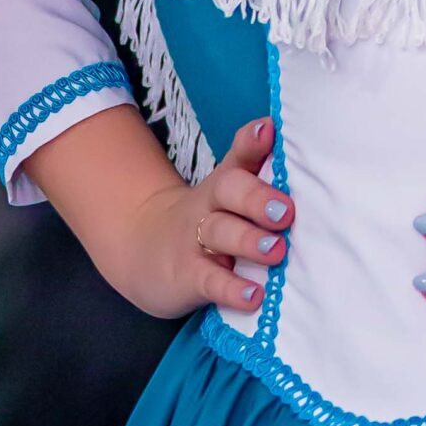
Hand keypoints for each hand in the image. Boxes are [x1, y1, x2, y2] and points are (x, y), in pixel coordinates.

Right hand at [87, 115, 294, 320]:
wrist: (140, 250)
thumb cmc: (204, 221)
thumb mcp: (224, 194)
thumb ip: (253, 167)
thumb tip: (280, 129)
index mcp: (224, 186)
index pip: (238, 158)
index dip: (252, 143)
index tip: (268, 130)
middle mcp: (210, 207)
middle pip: (229, 191)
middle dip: (257, 198)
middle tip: (286, 212)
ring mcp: (195, 242)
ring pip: (220, 234)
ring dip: (249, 241)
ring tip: (276, 251)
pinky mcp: (187, 277)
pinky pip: (210, 281)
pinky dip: (231, 289)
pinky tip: (253, 296)